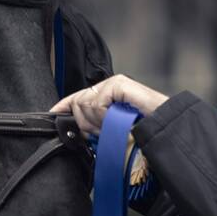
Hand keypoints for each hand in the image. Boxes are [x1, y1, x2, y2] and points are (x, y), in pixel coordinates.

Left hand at [50, 74, 168, 135]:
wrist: (163, 126)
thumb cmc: (143, 128)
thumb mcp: (114, 128)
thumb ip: (98, 125)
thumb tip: (79, 129)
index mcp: (107, 94)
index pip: (78, 96)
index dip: (64, 105)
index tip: (53, 113)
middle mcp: (109, 86)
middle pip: (78, 103)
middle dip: (85, 123)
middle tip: (101, 132)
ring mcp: (114, 83)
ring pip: (85, 105)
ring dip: (96, 122)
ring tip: (113, 127)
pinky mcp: (119, 84)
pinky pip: (97, 104)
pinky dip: (104, 116)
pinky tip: (117, 119)